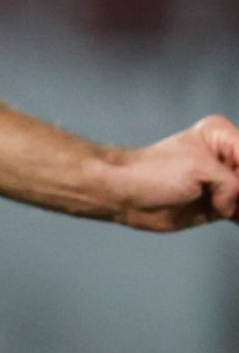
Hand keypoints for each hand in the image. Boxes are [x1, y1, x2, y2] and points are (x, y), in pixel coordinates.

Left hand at [103, 116, 238, 230]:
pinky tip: (233, 216)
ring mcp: (224, 182)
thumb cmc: (152, 173)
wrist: (123, 195)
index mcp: (222, 136)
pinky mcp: (220, 205)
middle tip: (227, 201)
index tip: (235, 192)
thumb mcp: (199, 169)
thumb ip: (233, 184)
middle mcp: (227, 157)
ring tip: (223, 207)